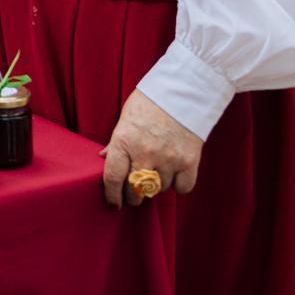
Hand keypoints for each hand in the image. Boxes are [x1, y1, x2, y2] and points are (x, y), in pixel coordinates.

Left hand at [100, 89, 202, 206]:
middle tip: (134, 192)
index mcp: (124, 141)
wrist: (183, 91)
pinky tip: (174, 172)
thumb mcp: (125, 118)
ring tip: (157, 170)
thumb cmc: (150, 103)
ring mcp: (168, 159)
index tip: (113, 203)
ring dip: (156, 186)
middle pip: (135, 190)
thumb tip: (105, 159)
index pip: (113, 178)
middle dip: (133, 195)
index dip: (111, 195)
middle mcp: (145, 153)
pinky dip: (178, 184)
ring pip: (159, 189)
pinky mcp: (189, 162)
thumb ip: (116, 142)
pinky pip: (182, 188)